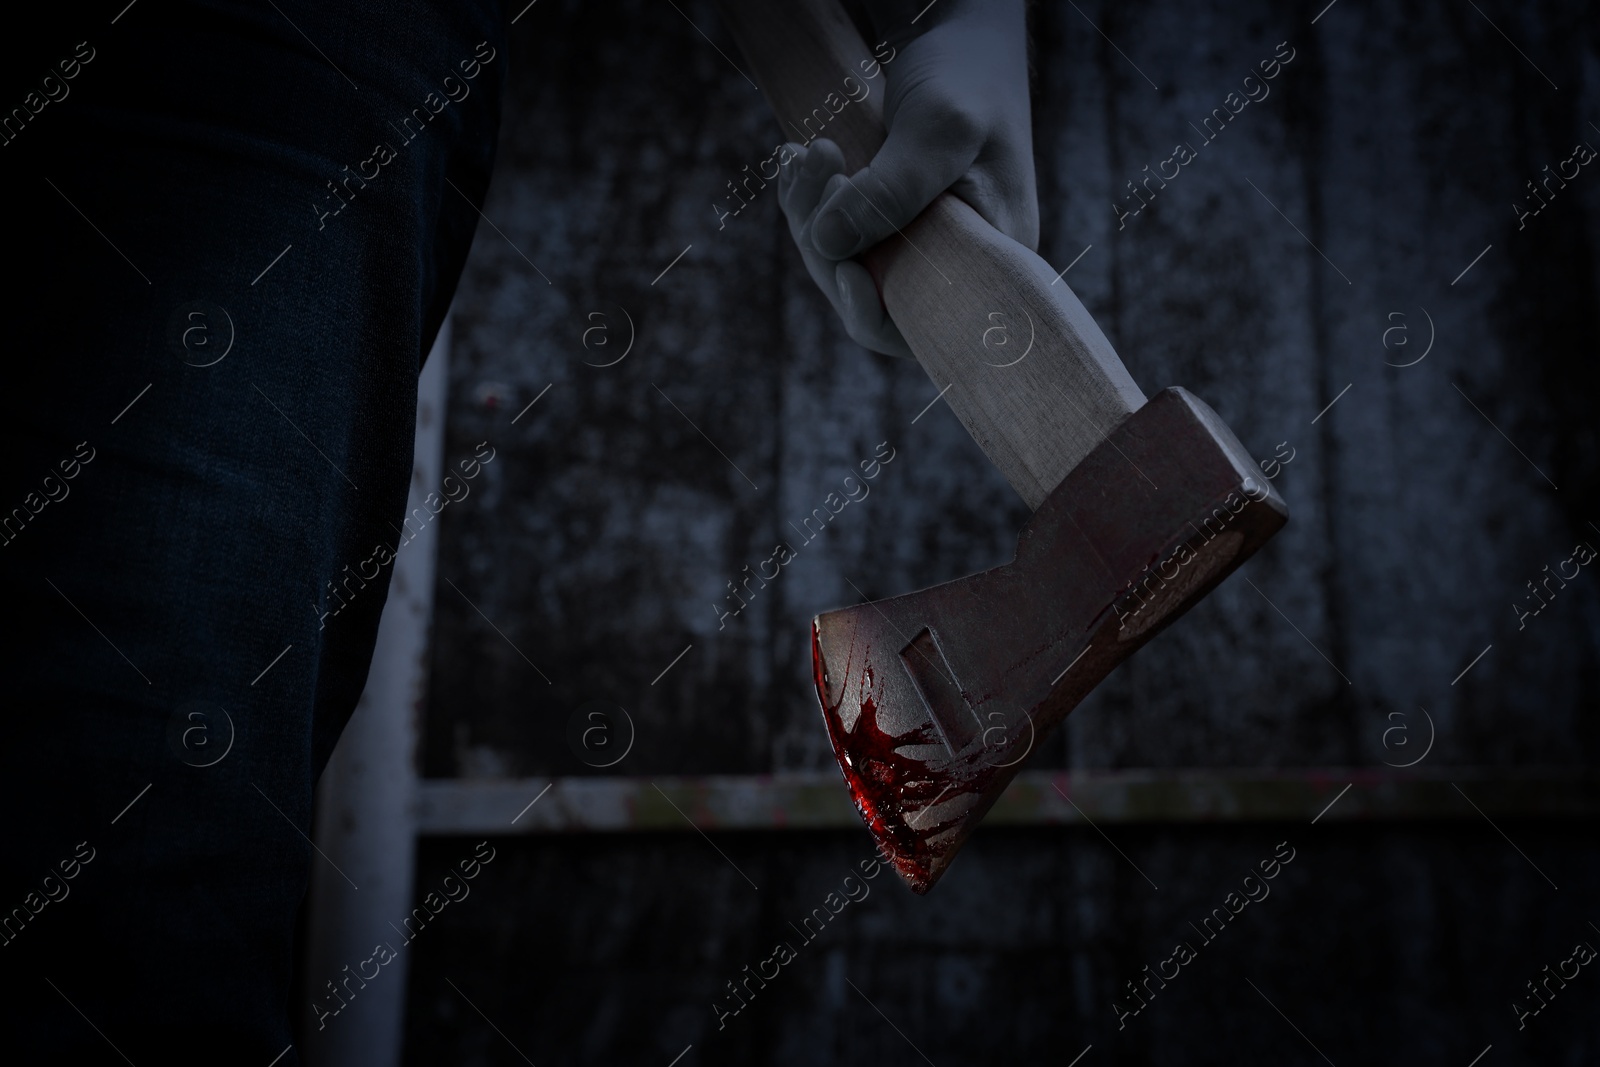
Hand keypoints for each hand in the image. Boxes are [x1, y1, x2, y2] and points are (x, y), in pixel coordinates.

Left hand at [778, 0, 1037, 356]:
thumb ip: (891, 190)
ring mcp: (915, 239)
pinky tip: (797, 160)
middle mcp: (952, 259)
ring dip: (808, 212)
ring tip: (804, 154)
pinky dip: (808, 200)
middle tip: (816, 164)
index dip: (871, 313)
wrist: (961, 32)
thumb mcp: (939, 128)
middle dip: (825, 242)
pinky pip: (834, 231)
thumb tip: (831, 246)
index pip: (923, 327)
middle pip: (866, 293)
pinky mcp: (886, 216)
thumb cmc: (970, 74)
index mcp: (989, 257)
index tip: (843, 269)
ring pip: (841, 260)